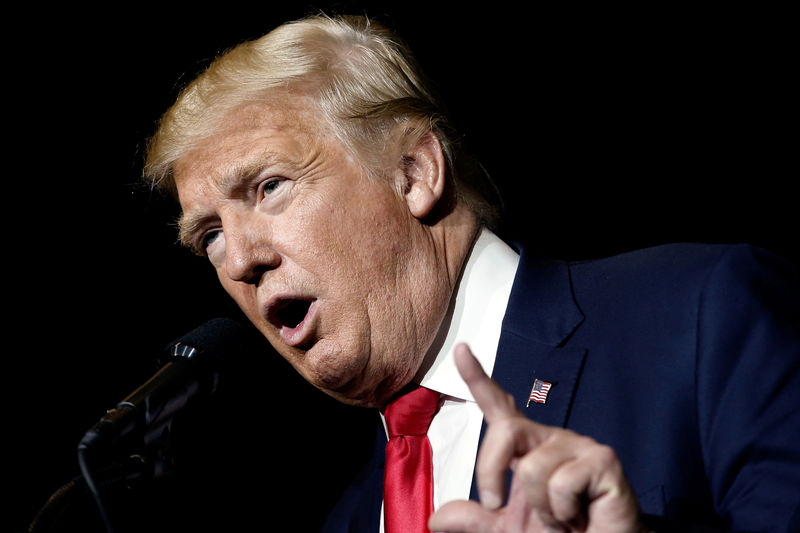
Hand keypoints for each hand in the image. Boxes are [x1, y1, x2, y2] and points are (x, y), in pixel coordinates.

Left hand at [428, 344, 645, 532]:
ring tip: (562, 516)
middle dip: (490, 471)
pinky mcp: (603, 460)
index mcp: (526, 447)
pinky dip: (563, 512)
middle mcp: (549, 438)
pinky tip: (580, 515)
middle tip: (497, 505)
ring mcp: (578, 446)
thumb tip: (436, 519)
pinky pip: (562, 484)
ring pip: (533, 469)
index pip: (499, 405)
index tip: (461, 349)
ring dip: (541, 509)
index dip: (477, 377)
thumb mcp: (506, 529)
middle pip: (506, 431)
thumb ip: (474, 519)